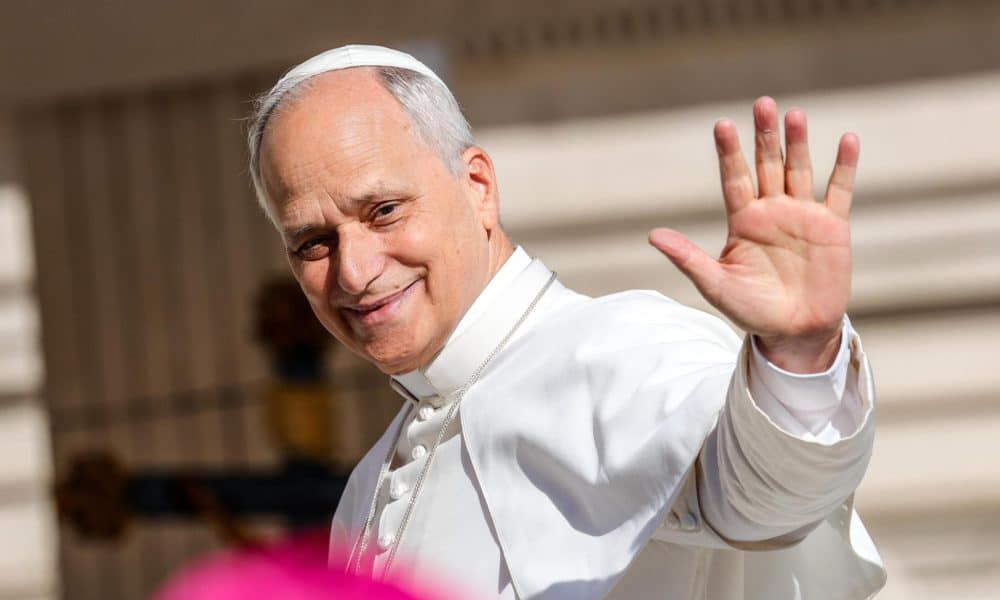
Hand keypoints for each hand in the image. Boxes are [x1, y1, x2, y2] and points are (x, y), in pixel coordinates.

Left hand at [649, 97, 857, 372]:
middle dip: (764, 136)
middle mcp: (771, 211)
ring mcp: (802, 215)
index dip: (729, 152)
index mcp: (743, 221)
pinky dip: (844, 167)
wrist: (794, 330)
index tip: (722, 125)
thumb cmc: (750, 310)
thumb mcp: (715, 284)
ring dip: (797, 143)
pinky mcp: (832, 227)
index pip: (733, 178)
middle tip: (763, 104)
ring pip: (799, 170)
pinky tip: (847, 140)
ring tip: (794, 114)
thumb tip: (652, 236)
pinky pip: (838, 191)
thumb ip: (687, 258)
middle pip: (766, 165)